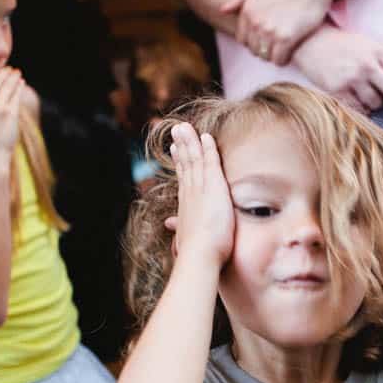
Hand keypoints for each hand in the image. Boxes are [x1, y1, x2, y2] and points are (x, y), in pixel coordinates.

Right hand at [165, 123, 234, 267]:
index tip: (176, 149)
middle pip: (186, 164)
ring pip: (195, 159)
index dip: (180, 163)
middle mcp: (190, 193)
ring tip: (184, 126)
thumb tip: (169, 224)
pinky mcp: (213, 187)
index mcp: (186, 205)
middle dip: (182, 146)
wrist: (199, 256)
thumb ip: (179, 227)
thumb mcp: (185, 238)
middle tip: (177, 130)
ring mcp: (200, 189)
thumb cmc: (195, 254)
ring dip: (191, 141)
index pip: (184, 178)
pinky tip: (206, 136)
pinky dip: (208, 148)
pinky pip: (210, 162)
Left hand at [221, 0, 331, 65]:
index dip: (255, 41)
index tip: (267, 38)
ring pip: (266, 57)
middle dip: (264, 49)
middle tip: (277, 43)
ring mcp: (270, 31)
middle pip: (254, 50)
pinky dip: (284, 59)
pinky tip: (291, 51)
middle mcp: (256, 22)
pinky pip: (279, 60)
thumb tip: (223, 11)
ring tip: (284, 47)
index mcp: (248, 11)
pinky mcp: (286, 38)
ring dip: (274, 55)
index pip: (243, 40)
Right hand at [291, 26, 382, 112]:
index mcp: (377, 51)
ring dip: (372, 102)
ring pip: (375, 103)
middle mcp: (367, 65)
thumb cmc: (344, 46)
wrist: (311, 42)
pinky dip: (359, 107)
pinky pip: (357, 109)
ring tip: (362, 91)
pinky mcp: (337, 90)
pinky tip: (353, 97)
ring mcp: (352, 78)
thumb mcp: (367, 46)